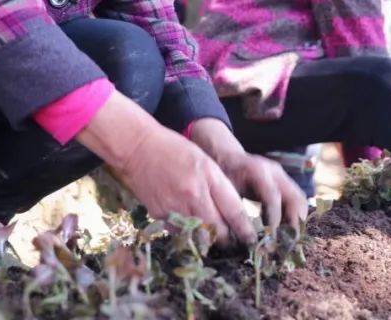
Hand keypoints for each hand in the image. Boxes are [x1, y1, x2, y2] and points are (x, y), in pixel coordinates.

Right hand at [76, 94, 254, 245]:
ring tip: (213, 239)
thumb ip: (219, 186)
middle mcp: (193, 195)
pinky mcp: (160, 215)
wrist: (138, 148)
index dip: (245, 230)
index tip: (252, 239)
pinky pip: (180, 233)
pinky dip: (188, 234)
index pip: (234, 212)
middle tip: (233, 242)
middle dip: (228, 239)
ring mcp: (175, 207)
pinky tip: (190, 228)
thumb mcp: (205, 162)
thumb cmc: (175, 150)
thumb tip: (233, 214)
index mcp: (208, 177)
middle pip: (218, 231)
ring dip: (208, 240)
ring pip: (199, 236)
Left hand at [189, 119, 307, 233]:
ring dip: (298, 223)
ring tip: (289, 242)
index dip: (273, 219)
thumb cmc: (223, 176)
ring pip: (301, 201)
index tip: (270, 240)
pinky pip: (298, 202)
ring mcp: (283, 176)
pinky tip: (287, 234)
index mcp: (258, 171)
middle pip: (295, 199)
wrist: (228, 158)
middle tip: (287, 246)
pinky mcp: (287, 183)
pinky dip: (296, 218)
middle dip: (294, 225)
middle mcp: (275, 172)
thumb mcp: (224, 189)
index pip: (272, 196)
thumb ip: (234, 209)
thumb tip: (242, 239)